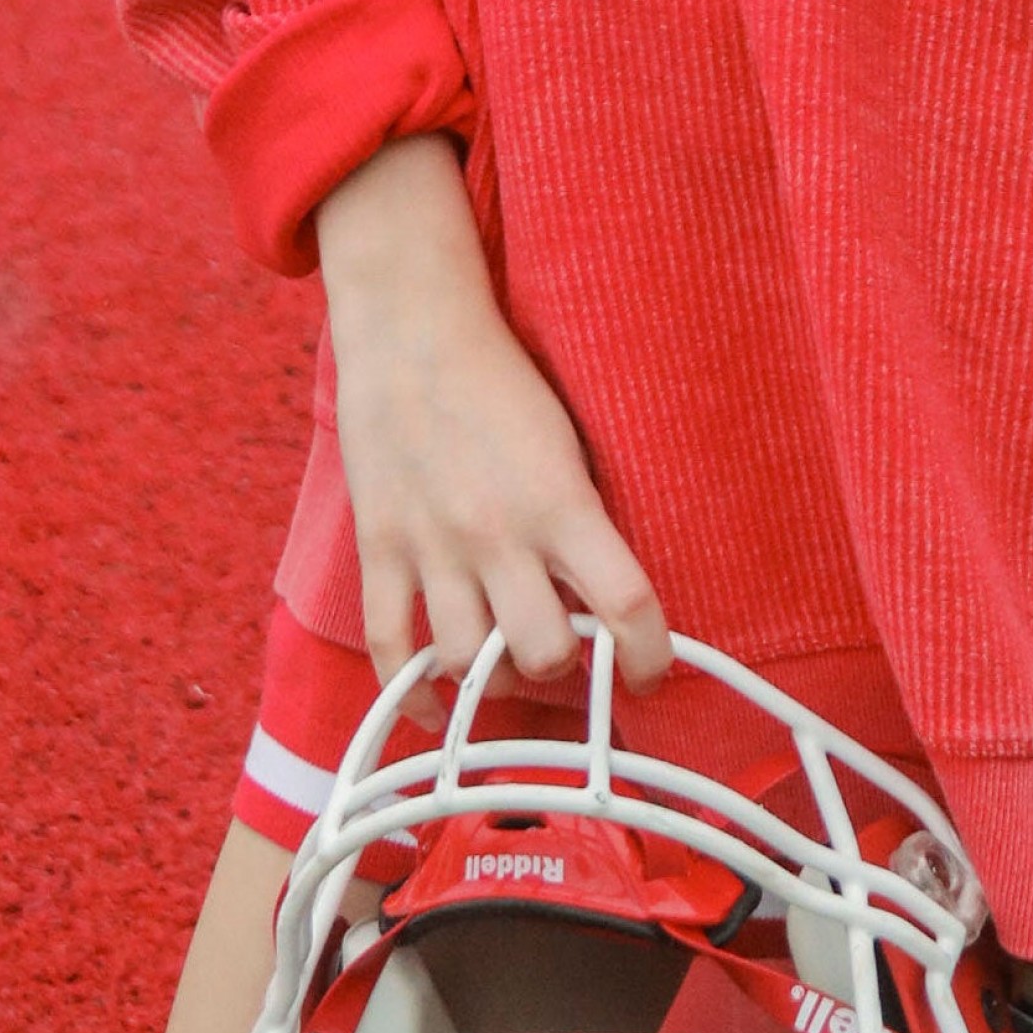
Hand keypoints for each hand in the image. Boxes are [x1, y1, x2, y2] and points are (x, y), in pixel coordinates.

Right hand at [316, 133, 672, 704]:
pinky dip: (410, 691)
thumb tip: (612, 594)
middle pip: (542, 656)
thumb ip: (587, 515)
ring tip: (505, 664)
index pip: (625, 605)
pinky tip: (434, 706)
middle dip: (562, 668)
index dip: (649, 658)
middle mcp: (498, 533)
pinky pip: (389, 647)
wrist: (414, 327)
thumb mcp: (569, 438)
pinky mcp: (381, 546)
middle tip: (567, 655)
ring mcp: (432, 545)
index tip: (650, 675)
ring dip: (492, 679)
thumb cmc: (503, 376)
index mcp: (561, 500)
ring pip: (467, 664)